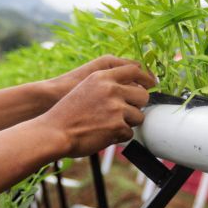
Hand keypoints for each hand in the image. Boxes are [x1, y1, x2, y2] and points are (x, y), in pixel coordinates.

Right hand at [39, 61, 155, 157]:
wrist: (55, 131)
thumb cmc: (67, 113)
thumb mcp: (85, 87)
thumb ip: (107, 84)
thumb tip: (132, 87)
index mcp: (102, 76)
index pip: (134, 70)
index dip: (146, 78)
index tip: (152, 83)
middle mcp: (111, 89)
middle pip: (143, 95)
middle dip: (137, 106)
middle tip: (125, 112)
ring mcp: (116, 108)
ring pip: (138, 116)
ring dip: (127, 123)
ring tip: (109, 125)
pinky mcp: (117, 126)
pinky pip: (129, 133)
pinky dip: (119, 136)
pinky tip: (104, 134)